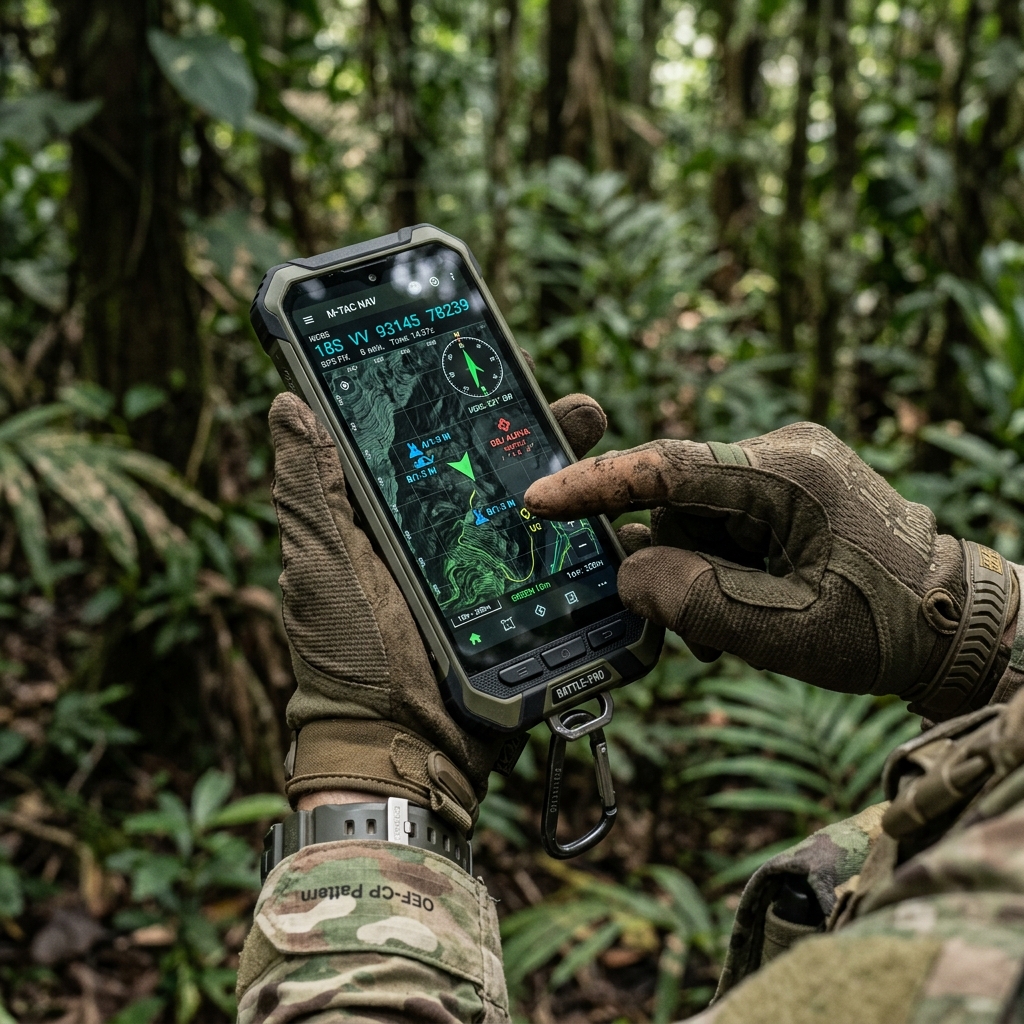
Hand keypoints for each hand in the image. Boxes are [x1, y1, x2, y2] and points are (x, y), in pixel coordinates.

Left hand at [268, 389, 607, 829]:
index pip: (429, 441)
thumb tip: (286, 401)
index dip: (457, 397)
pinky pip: (564, 562)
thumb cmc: (347, 657)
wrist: (404, 750)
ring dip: (573, 472)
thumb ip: (308, 492)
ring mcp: (491, 571)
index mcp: (394, 516)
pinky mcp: (526, 607)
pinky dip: (592, 536)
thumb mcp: (320, 565)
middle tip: (568, 403)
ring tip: (600, 441)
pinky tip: (620, 512)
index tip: (487, 356)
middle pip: (496, 466)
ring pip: (539, 507)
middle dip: (533, 427)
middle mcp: (446, 535)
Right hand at [525, 422, 1017, 720]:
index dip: (598, 485)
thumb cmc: (884, 628)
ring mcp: (786, 472)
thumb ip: (694, 601)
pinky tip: (739, 614)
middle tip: (670, 620)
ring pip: (697, 520)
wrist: (954, 625)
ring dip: (695, 574)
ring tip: (725, 634)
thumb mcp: (782, 631)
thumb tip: (626, 574)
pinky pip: (724, 527)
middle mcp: (783, 456)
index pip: (670, 469)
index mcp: (786, 474)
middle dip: (667, 560)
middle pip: (680, 502)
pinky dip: (717, 569)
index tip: (540, 499)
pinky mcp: (788, 495)